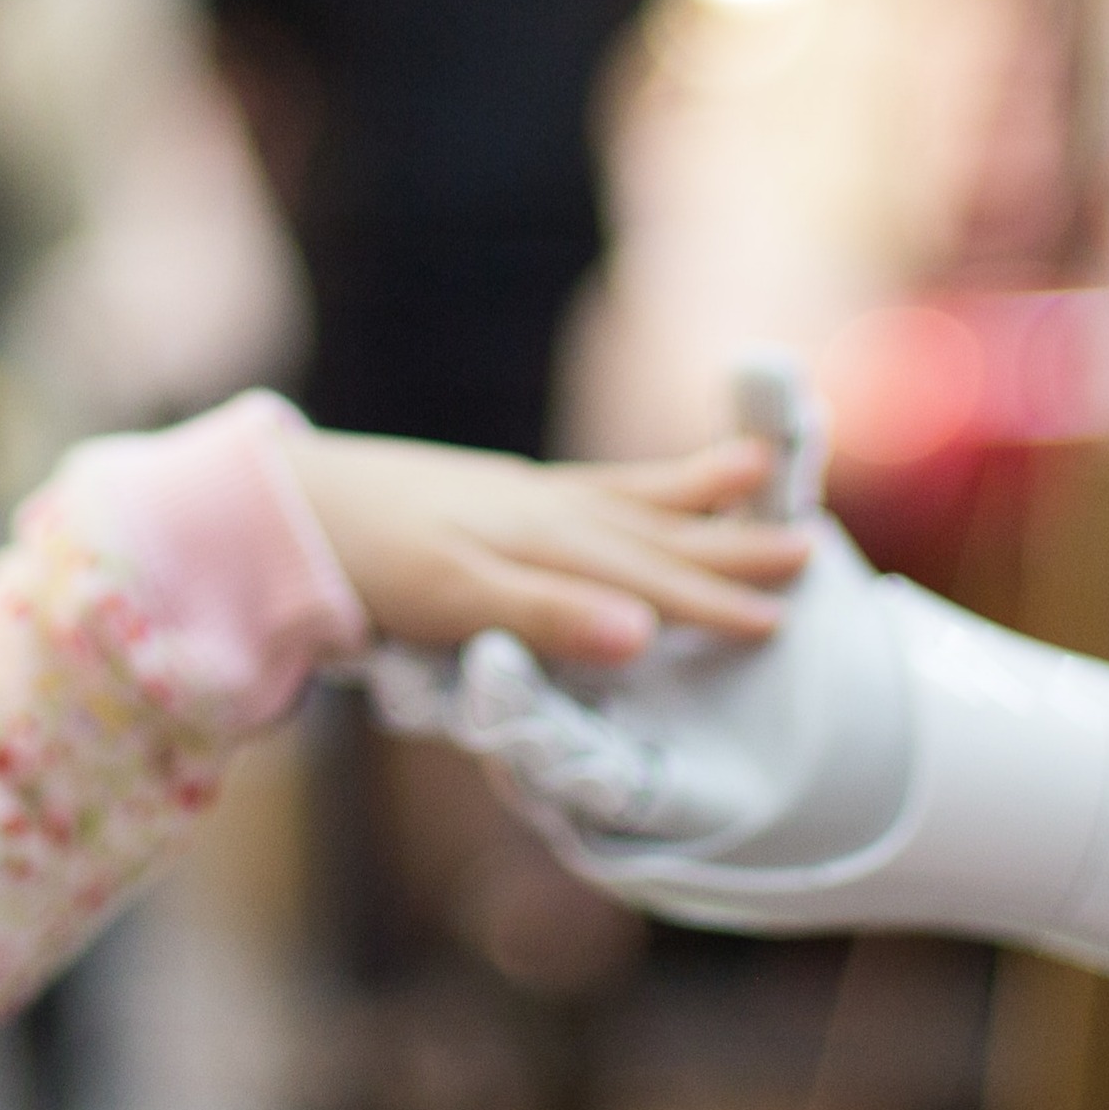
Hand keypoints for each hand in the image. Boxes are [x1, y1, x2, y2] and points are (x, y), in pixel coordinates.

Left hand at [288, 431, 806, 667]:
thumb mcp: (454, 602)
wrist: (302, 505)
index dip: (711, 604)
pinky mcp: (511, 488)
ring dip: (704, 497)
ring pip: (639, 499)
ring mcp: (533, 494)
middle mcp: (552, 511)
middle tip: (806, 558)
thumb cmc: (372, 565)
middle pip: (658, 536)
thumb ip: (549, 618)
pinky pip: (605, 480)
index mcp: (548, 546)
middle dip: (729, 552)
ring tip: (766, 479)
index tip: (777, 621)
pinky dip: (651, 478)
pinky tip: (672, 476)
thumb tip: (642, 633)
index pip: (646, 580)